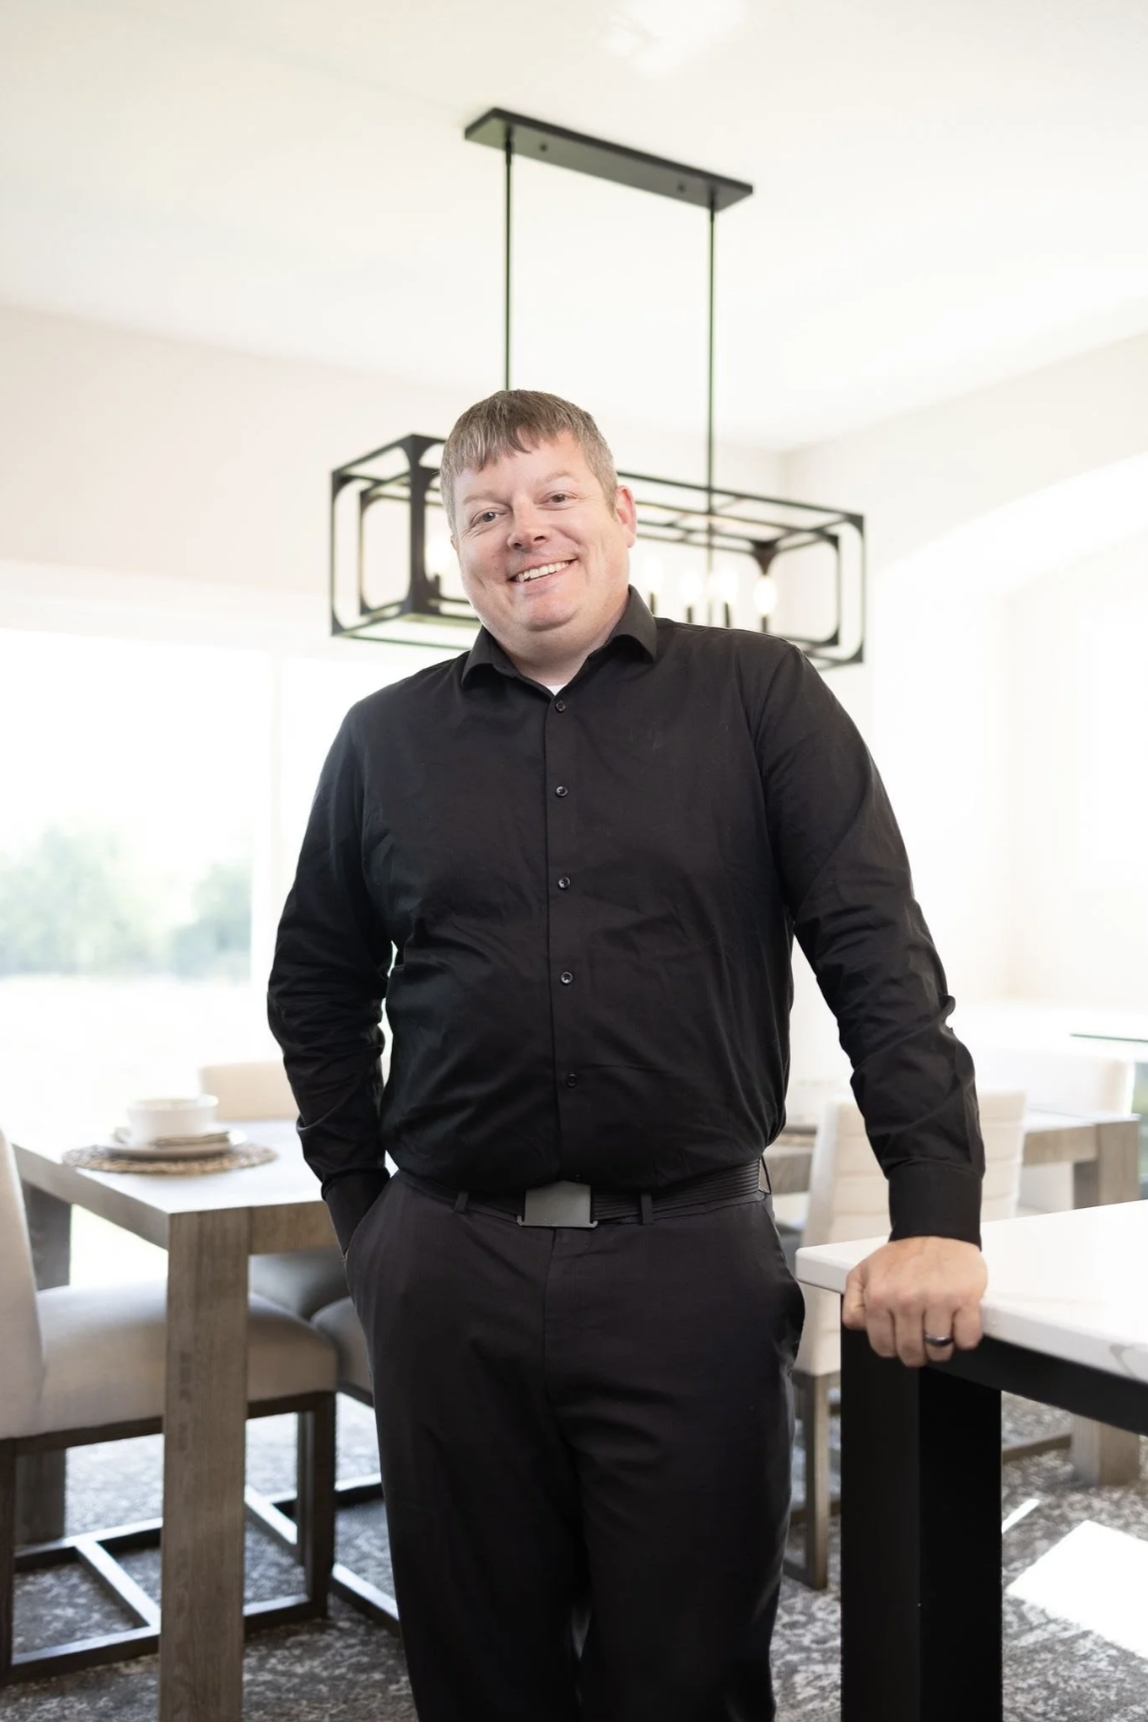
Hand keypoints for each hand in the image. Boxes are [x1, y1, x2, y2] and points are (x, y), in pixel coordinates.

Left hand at [841, 1236, 986, 1367]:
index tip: (900, 1339)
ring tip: (940, 1329)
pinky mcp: (966, 1299)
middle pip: (911, 1353)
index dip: (893, 1347)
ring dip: (942, 1347)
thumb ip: (854, 1302)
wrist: (938, 1231)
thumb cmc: (905, 1256)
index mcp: (880, 1296)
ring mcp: (937, 1300)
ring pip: (939, 1352)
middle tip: (921, 1337)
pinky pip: (967, 1340)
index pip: (882, 1347)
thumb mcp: (866, 1272)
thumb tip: (861, 1326)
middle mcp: (906, 1300)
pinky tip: (957, 1323)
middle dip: (917, 1351)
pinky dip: (965, 1338)